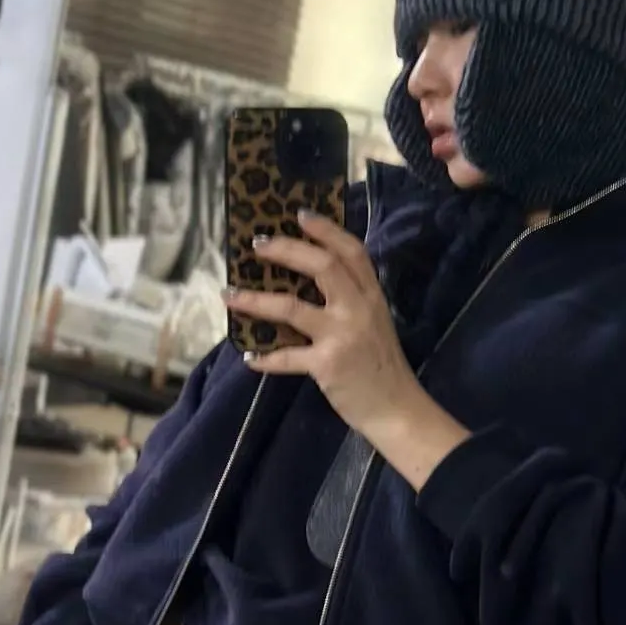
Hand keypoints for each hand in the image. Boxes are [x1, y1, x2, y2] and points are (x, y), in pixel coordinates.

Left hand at [224, 213, 471, 489]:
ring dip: (254, 300)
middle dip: (286, 250)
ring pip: (291, 307)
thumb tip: (307, 284)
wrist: (397, 409)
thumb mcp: (375, 324)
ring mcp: (343, 335)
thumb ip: (351, 301)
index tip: (299, 214)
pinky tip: (249, 358)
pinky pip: (286, 356)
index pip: (352, 251)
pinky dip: (265, 358)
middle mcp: (359, 309)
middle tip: (258, 245)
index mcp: (372, 297)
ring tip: (228, 294)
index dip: (326, 230)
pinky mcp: (327, 364)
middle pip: (321, 266)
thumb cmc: (382, 367)